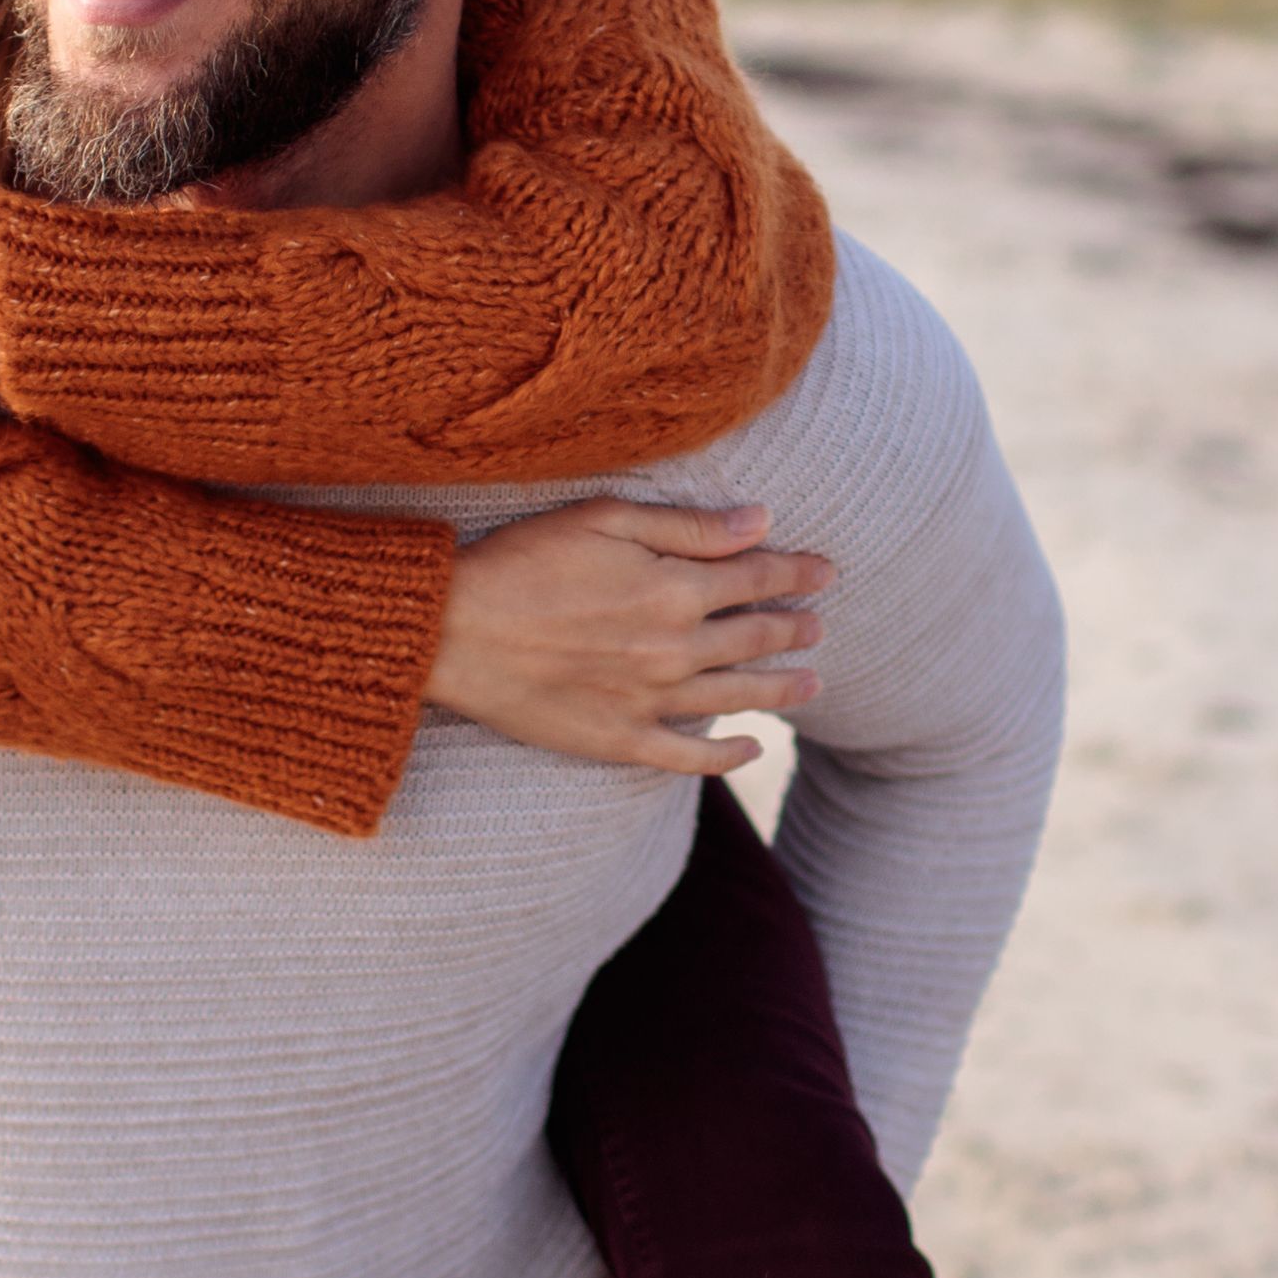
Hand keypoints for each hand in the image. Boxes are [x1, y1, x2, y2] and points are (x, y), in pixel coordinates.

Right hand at [427, 499, 831, 774]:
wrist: (452, 629)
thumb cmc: (522, 559)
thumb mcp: (605, 518)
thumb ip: (689, 526)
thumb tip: (763, 522)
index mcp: (674, 589)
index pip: (757, 579)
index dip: (796, 573)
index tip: (825, 571)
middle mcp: (675, 649)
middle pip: (754, 638)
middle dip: (794, 627)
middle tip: (819, 625)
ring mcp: (650, 701)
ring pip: (737, 698)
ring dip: (781, 689)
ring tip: (812, 683)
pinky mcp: (619, 741)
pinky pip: (689, 758)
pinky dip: (727, 757)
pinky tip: (751, 747)